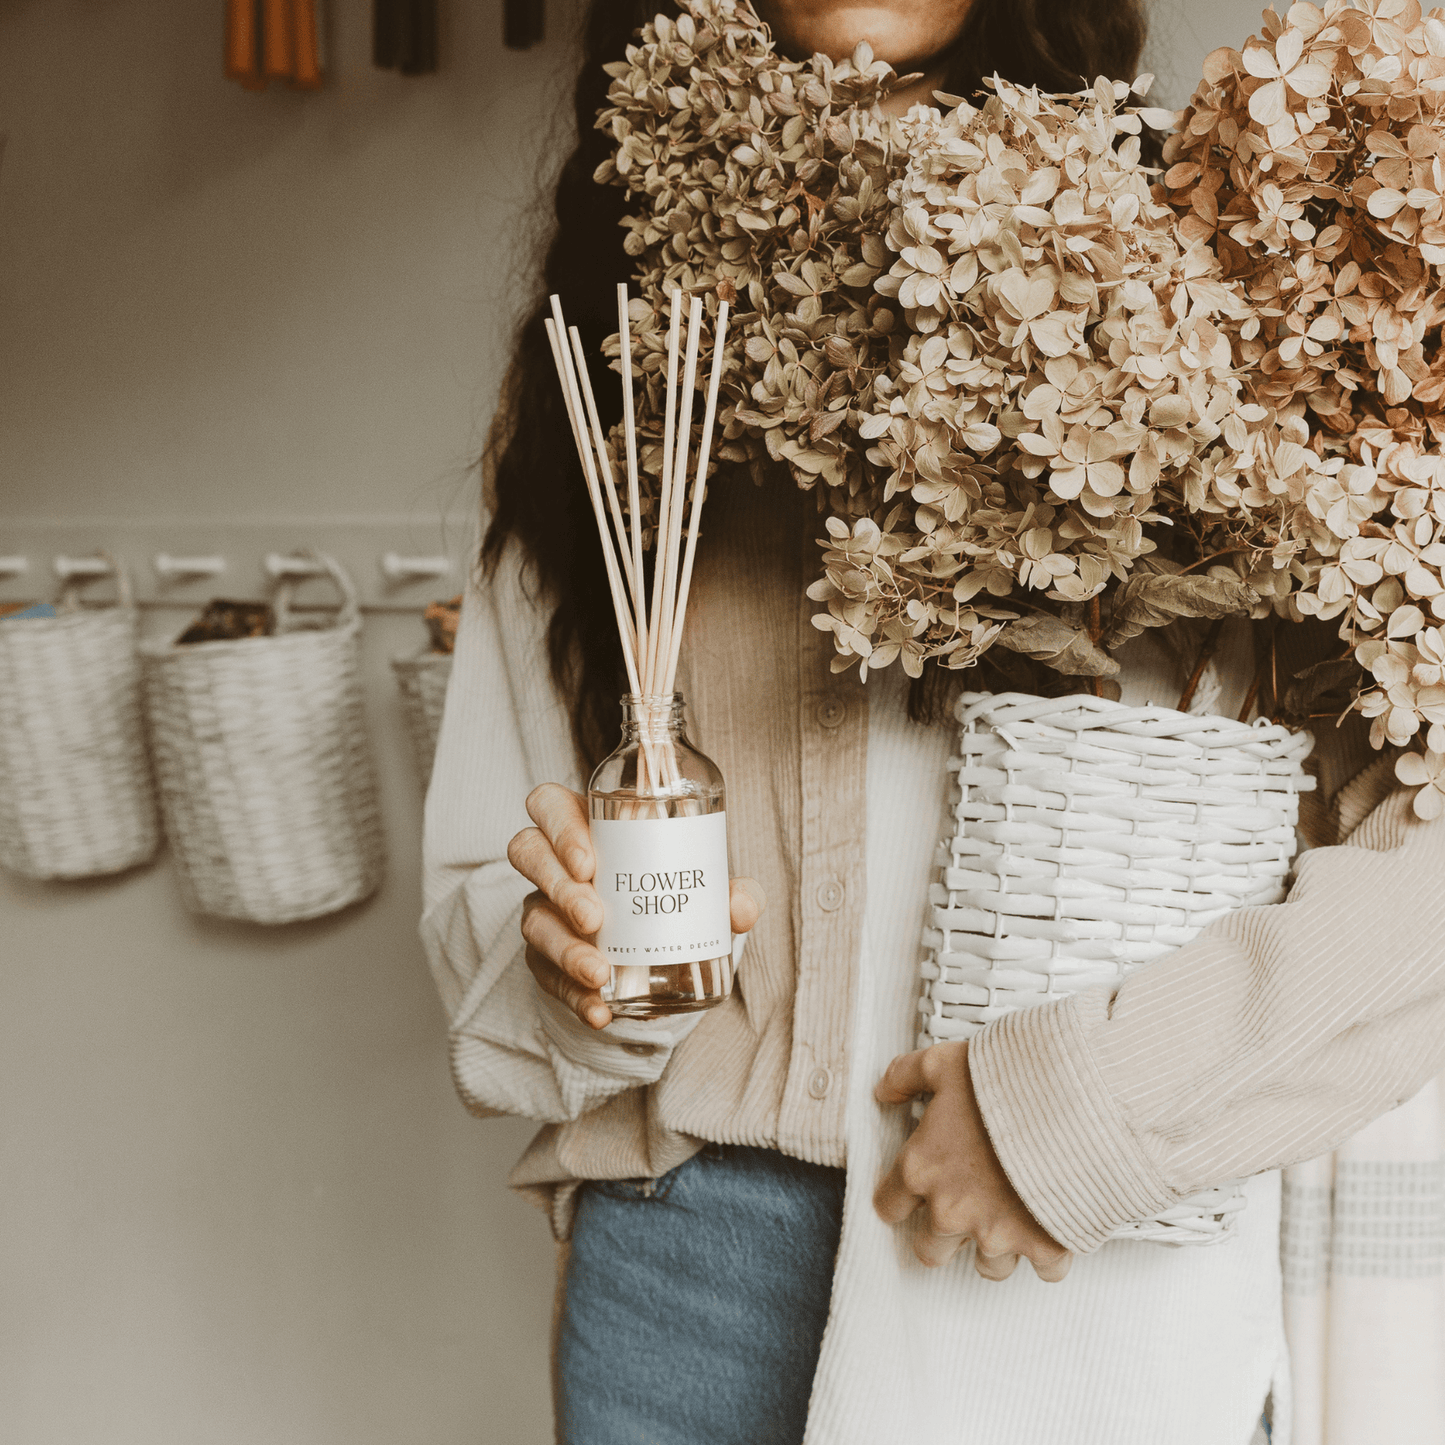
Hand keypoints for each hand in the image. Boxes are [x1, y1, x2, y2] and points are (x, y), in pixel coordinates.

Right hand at [507, 783, 764, 1029]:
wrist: (656, 953)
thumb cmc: (672, 893)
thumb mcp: (705, 889)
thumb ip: (729, 893)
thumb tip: (740, 908)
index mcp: (588, 826)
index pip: (549, 805)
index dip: (558, 827)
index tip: (589, 862)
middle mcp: (556, 864)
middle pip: (528, 854)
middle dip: (559, 888)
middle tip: (596, 918)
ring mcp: (544, 910)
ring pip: (531, 919)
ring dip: (563, 948)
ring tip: (599, 973)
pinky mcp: (544, 958)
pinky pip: (546, 975)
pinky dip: (571, 995)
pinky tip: (598, 1012)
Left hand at [873, 1041, 1072, 1281]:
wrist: (1074, 1102)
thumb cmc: (1006, 1081)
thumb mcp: (943, 1063)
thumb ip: (905, 1076)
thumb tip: (884, 1091)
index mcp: (922, 1169)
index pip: (889, 1206)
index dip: (902, 1198)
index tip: (916, 1191)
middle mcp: (952, 1211)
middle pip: (930, 1250)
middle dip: (945, 1234)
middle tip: (968, 1204)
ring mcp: (997, 1234)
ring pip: (988, 1266)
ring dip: (998, 1243)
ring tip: (1013, 1211)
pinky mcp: (1043, 1246)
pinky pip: (1044, 1271)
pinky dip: (1050, 1251)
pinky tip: (1053, 1221)